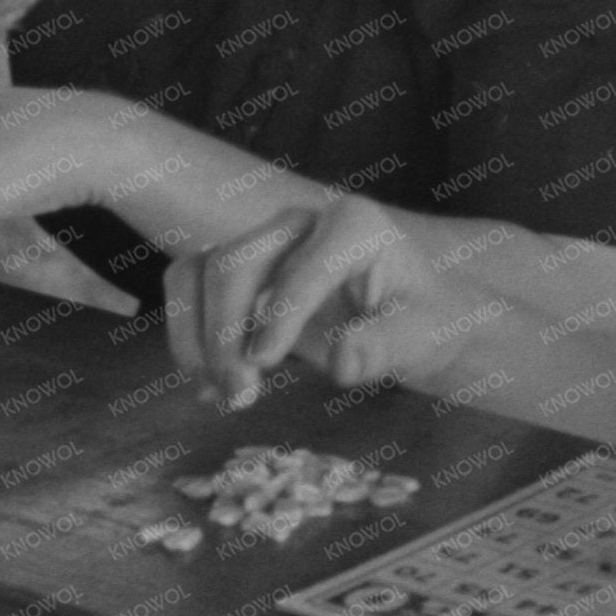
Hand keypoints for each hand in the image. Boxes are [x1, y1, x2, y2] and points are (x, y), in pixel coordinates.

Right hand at [162, 193, 466, 408]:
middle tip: (240, 393)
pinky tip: (213, 387)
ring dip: (196, 335)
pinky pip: (191, 293)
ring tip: (221, 393)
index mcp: (353, 225)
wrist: (412, 318)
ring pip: (196, 271)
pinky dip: (190, 340)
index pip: (303, 267)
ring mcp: (263, 243)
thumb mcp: (423, 336)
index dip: (279, 315)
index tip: (263, 365)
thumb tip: (343, 361)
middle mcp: (299, 222)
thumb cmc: (425, 319)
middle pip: (233, 263)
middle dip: (225, 331)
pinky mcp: (240, 273)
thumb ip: (386, 346)